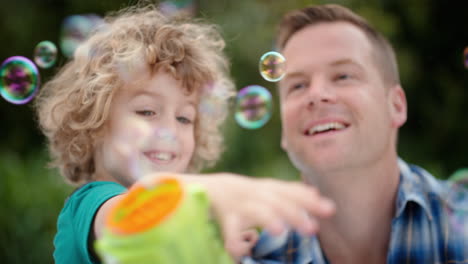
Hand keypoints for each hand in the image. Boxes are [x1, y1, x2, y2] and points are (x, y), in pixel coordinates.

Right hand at [184, 173, 334, 259]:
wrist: (205, 187)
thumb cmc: (241, 192)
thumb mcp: (264, 189)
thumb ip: (288, 191)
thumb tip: (315, 192)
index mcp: (265, 188)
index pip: (290, 192)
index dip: (309, 201)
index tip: (330, 210)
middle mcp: (254, 193)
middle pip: (276, 202)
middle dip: (294, 213)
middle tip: (313, 229)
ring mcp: (238, 204)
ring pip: (255, 210)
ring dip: (267, 218)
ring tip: (280, 230)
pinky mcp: (224, 218)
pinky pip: (229, 231)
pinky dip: (234, 242)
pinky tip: (240, 252)